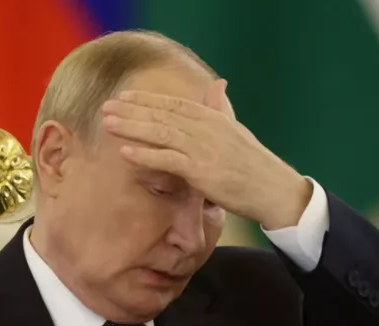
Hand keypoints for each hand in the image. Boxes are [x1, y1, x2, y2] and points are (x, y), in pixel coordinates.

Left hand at [101, 79, 311, 229]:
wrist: (272, 189)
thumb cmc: (253, 163)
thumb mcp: (236, 129)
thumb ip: (221, 108)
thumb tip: (218, 84)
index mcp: (213, 117)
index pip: (174, 103)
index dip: (147, 99)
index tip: (124, 96)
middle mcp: (206, 128)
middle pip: (162, 115)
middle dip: (132, 110)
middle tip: (106, 107)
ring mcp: (203, 148)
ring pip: (161, 133)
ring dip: (132, 127)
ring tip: (108, 123)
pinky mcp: (201, 171)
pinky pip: (167, 160)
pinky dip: (145, 155)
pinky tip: (125, 152)